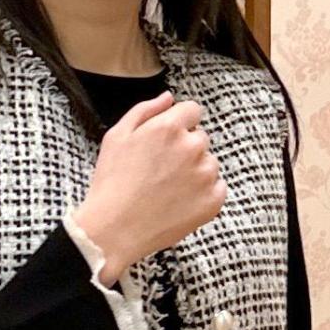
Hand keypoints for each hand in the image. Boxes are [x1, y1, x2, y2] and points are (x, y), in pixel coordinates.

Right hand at [71, 92, 226, 283]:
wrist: (113, 231)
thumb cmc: (111, 184)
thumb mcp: (117, 135)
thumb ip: (146, 110)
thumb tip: (168, 99)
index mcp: (170, 126)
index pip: (193, 110)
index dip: (180, 124)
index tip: (169, 141)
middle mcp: (192, 147)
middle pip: (201, 138)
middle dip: (186, 149)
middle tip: (163, 171)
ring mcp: (205, 175)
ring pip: (209, 164)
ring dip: (196, 172)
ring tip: (169, 190)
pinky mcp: (212, 202)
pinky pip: (218, 188)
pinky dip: (205, 194)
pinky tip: (181, 202)